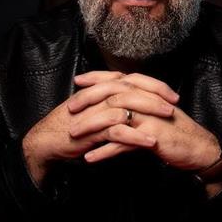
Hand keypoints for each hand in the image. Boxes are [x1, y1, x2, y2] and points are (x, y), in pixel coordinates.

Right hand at [22, 71, 178, 182]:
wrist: (46, 141)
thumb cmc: (69, 125)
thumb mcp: (90, 109)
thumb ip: (107, 101)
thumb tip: (129, 99)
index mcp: (100, 90)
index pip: (131, 80)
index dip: (152, 84)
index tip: (171, 92)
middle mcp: (98, 96)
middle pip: (132, 88)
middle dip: (156, 94)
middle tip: (175, 102)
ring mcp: (95, 112)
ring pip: (127, 105)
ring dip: (150, 111)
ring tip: (169, 117)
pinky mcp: (92, 131)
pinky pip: (118, 131)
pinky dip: (136, 136)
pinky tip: (151, 142)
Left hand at [70, 71, 220, 170]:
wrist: (198, 147)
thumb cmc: (175, 130)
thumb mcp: (154, 111)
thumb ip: (137, 103)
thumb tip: (116, 99)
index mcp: (147, 92)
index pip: (118, 78)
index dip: (97, 77)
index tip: (78, 81)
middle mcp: (147, 100)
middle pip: (112, 93)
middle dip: (88, 99)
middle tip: (69, 108)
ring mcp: (150, 117)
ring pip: (114, 116)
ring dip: (91, 126)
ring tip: (73, 135)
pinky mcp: (151, 136)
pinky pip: (123, 142)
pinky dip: (105, 150)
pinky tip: (90, 157)